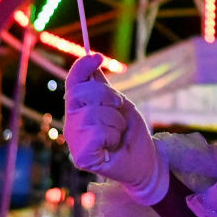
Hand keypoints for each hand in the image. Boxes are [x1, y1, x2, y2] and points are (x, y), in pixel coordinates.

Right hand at [64, 53, 168, 204]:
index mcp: (78, 109)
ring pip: (92, 114)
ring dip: (115, 121)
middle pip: (81, 94)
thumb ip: (102, 85)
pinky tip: (114, 145)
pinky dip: (113, 136)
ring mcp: (74, 141)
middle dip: (108, 97)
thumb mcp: (118, 103)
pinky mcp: (82, 157)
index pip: (72, 83)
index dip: (81, 67)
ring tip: (118, 133)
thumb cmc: (130, 131)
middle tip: (119, 110)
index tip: (98, 57)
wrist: (145, 160)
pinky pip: (97, 133)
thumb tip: (90, 56)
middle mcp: (71, 123)